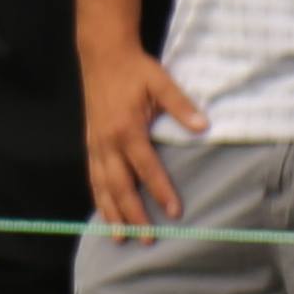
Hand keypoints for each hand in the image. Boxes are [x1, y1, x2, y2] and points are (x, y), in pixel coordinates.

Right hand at [80, 39, 201, 229]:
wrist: (101, 55)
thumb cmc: (135, 70)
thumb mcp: (161, 82)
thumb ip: (181, 106)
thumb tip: (203, 127)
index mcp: (126, 129)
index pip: (147, 167)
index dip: (161, 191)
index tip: (175, 212)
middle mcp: (107, 141)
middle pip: (120, 185)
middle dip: (133, 214)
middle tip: (147, 239)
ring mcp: (96, 144)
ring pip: (102, 186)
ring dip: (112, 213)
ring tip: (121, 238)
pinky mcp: (90, 143)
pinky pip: (93, 176)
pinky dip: (99, 197)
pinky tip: (105, 213)